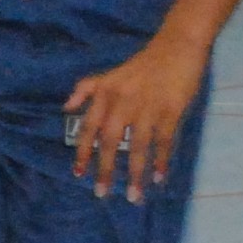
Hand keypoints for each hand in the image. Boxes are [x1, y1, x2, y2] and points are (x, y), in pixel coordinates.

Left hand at [63, 34, 208, 202]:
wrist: (176, 47)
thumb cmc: (143, 64)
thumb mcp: (109, 73)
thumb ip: (87, 89)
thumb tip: (65, 108)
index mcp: (106, 93)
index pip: (89, 126)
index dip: (83, 151)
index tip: (78, 174)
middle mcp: (123, 102)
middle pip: (110, 141)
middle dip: (106, 169)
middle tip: (102, 193)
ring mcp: (148, 107)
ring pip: (138, 146)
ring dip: (136, 173)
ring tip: (133, 196)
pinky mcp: (171, 110)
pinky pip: (164, 141)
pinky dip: (162, 160)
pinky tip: (159, 178)